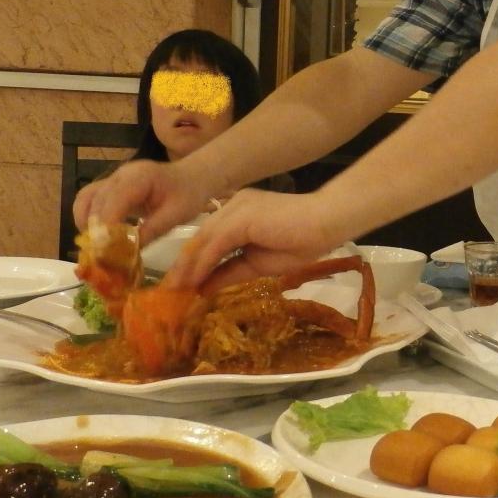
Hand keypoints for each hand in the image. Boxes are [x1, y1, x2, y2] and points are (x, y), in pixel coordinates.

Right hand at [73, 159, 210, 246]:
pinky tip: (98, 237)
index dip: (105, 227)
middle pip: (95, 202)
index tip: (103, 251)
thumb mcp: (176, 216)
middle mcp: (120, 175)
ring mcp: (112, 178)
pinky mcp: (109, 186)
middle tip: (100, 257)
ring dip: (87, 225)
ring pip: (85, 200)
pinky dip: (88, 219)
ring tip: (98, 247)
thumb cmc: (187, 195)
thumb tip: (125, 252)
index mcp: (139, 177)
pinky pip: (88, 200)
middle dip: (95, 231)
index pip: (113, 201)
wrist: (191, 178)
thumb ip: (150, 231)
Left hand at [163, 188, 341, 293]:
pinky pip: (214, 244)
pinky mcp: (240, 217)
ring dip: (187, 267)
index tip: (184, 285)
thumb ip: (231, 271)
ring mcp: (235, 208)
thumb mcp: (258, 264)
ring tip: (175, 291)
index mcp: (239, 213)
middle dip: (184, 265)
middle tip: (170, 291)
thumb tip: (205, 287)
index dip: (195, 262)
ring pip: (203, 240)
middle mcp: (232, 206)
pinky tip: (193, 282)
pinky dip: (202, 264)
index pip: (209, 238)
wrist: (327, 223)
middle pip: (200, 237)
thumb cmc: (303, 241)